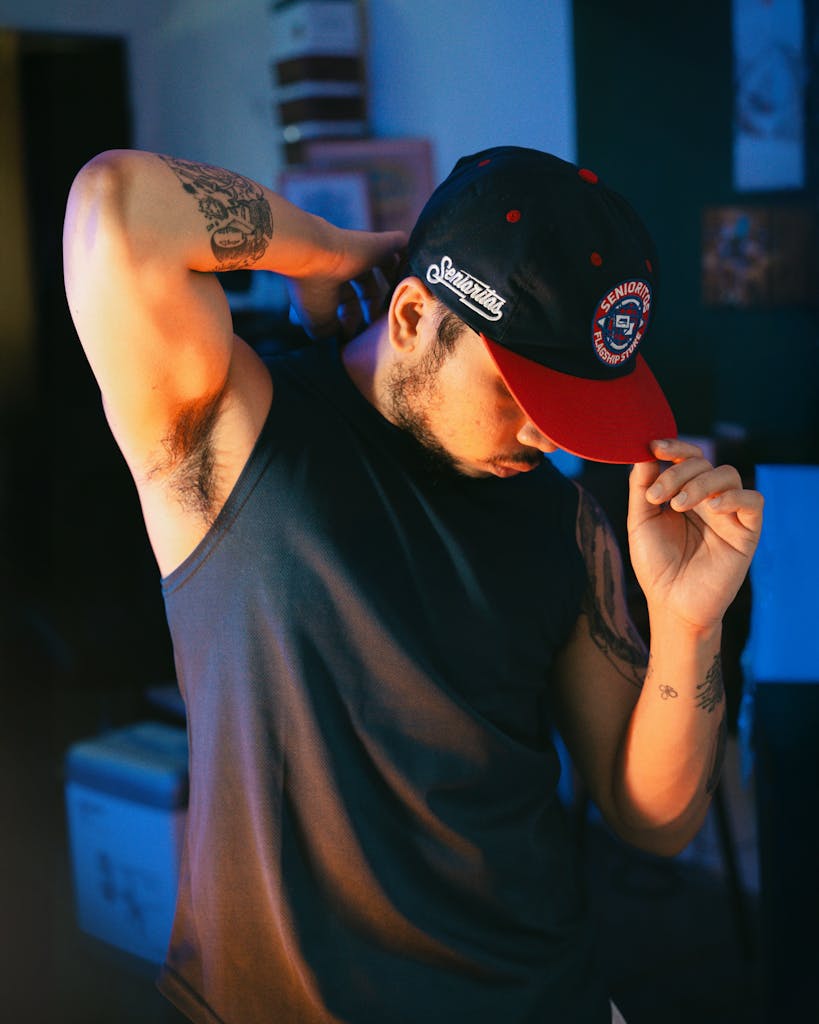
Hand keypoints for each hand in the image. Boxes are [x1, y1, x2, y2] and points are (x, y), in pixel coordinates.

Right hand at [286, 225, 406, 340]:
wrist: (310, 254)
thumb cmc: (311, 291)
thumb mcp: (318, 323)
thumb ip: (332, 334)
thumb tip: (344, 343)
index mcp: (329, 282)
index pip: (348, 302)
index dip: (354, 320)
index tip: (359, 336)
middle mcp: (345, 266)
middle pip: (368, 287)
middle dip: (376, 306)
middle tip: (385, 324)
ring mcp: (363, 252)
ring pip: (386, 265)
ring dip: (396, 283)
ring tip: (407, 302)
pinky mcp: (379, 243)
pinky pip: (402, 246)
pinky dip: (410, 257)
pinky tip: (419, 274)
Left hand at [627, 438, 763, 630]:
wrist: (672, 605)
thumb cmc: (656, 566)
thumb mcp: (640, 523)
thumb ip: (641, 489)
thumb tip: (643, 454)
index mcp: (684, 494)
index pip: (686, 458)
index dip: (674, 447)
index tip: (653, 446)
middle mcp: (708, 500)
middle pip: (703, 463)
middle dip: (677, 472)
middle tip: (657, 496)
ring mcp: (728, 514)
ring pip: (727, 475)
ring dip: (701, 482)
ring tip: (678, 505)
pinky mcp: (746, 532)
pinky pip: (753, 502)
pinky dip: (734, 497)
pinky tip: (712, 508)